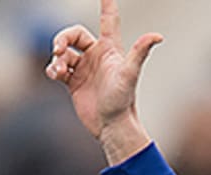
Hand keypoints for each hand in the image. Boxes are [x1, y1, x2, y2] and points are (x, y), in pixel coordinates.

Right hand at [44, 0, 162, 164]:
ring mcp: (84, 69)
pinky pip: (58, 68)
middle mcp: (96, 56)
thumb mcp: (129, 74)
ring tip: (58, 70)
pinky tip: (54, 74)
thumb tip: (157, 36)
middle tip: (59, 50)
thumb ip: (140, 53)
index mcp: (110, 49)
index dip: (107, 4)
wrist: (111, 126)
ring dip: (57, 57)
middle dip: (63, 38)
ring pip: (64, 52)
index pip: (108, 20)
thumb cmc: (123, 100)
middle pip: (74, 35)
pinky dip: (53, 69)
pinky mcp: (74, 82)